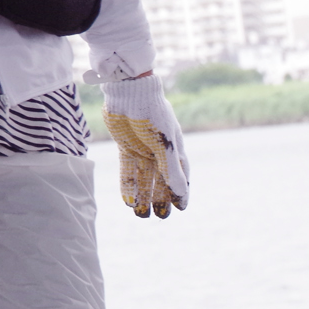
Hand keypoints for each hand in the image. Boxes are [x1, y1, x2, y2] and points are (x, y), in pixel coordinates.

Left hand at [102, 74, 188, 217]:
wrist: (129, 91)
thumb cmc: (153, 115)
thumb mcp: (164, 145)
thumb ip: (171, 170)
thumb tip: (180, 194)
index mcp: (175, 150)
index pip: (181, 176)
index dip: (181, 192)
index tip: (181, 208)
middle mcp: (160, 152)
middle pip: (162, 181)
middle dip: (161, 199)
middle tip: (160, 217)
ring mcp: (143, 149)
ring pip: (144, 178)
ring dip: (143, 196)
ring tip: (140, 214)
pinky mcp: (126, 146)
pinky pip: (128, 170)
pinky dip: (128, 184)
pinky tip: (127, 200)